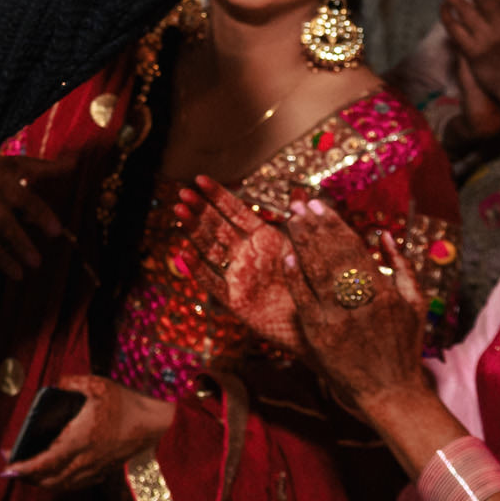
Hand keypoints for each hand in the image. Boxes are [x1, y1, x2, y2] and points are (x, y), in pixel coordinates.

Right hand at [0, 157, 64, 284]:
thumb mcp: (17, 165)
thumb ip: (46, 168)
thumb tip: (76, 162)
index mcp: (5, 185)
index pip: (26, 200)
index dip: (41, 215)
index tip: (57, 232)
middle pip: (4, 224)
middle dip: (19, 243)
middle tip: (37, 263)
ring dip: (1, 259)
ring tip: (19, 276)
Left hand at [3, 373, 173, 492]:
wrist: (156, 424)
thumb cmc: (126, 404)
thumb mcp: (97, 385)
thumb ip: (71, 383)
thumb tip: (55, 385)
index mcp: (80, 439)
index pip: (47, 461)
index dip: (25, 468)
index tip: (7, 469)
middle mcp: (86, 459)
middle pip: (51, 479)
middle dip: (27, 477)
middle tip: (11, 469)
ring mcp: (96, 468)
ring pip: (63, 485)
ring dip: (42, 482)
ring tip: (27, 473)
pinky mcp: (105, 471)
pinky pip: (77, 484)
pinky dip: (61, 483)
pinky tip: (54, 476)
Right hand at [175, 176, 300, 352]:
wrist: (321, 322)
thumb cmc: (315, 284)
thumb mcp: (309, 249)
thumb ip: (299, 222)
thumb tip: (299, 191)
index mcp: (263, 238)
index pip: (236, 211)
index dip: (218, 195)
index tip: (200, 178)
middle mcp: (246, 254)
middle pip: (218, 227)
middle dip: (200, 209)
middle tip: (182, 192)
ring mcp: (239, 275)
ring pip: (210, 249)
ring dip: (194, 230)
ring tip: (179, 211)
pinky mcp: (235, 300)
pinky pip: (213, 283)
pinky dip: (198, 269)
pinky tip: (184, 253)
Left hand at [278, 198, 429, 413]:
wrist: (391, 391)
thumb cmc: (403, 346)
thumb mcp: (415, 305)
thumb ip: (402, 267)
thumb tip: (384, 235)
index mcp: (384, 292)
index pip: (353, 249)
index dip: (334, 225)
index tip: (318, 206)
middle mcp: (360, 302)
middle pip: (332, 255)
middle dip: (313, 227)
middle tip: (298, 205)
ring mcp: (337, 317)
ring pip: (316, 272)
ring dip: (301, 243)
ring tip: (291, 221)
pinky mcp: (319, 334)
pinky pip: (303, 299)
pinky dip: (295, 277)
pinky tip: (288, 257)